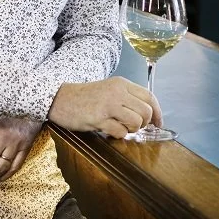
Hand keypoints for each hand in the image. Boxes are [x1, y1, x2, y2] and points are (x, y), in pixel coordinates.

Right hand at [48, 76, 162, 138]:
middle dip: (144, 124)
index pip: (149, 97)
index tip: (158, 124)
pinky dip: (117, 134)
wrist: (60, 98)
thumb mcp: (109, 90)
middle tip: (133, 126)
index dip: (158, 113)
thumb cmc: (85, 97)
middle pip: (146, 111)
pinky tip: (107, 129)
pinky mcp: (98, 118)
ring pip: (136, 122)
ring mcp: (108, 104)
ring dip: (131, 130)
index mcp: (121, 84)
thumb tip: (149, 116)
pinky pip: (120, 132)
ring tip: (119, 127)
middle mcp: (117, 92)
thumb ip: (127, 99)